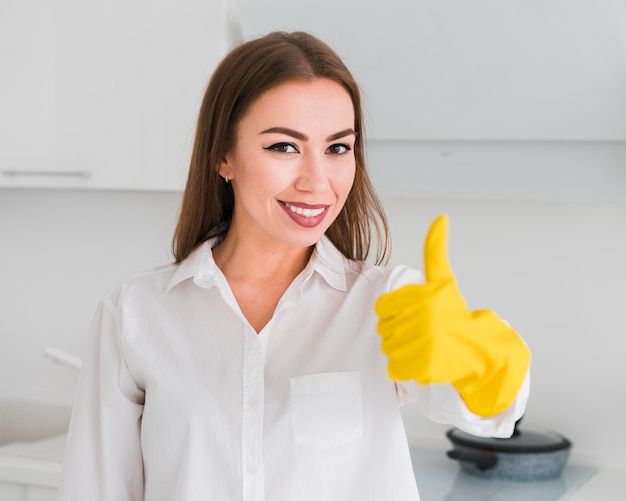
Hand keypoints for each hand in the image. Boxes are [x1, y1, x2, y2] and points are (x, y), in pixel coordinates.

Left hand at [375, 214, 529, 416]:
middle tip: (423, 332)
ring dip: (402, 350)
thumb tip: (441, 218)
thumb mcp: (444, 280)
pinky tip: (423, 361)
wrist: (478, 351)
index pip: (382, 307)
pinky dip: (405, 368)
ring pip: (388, 348)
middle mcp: (423, 320)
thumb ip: (435, 250)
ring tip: (425, 346)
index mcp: (422, 297)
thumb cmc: (455, 314)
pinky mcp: (423, 368)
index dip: (396, 311)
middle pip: (384, 329)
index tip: (414, 314)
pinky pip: (394, 368)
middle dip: (400, 331)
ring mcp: (423, 345)